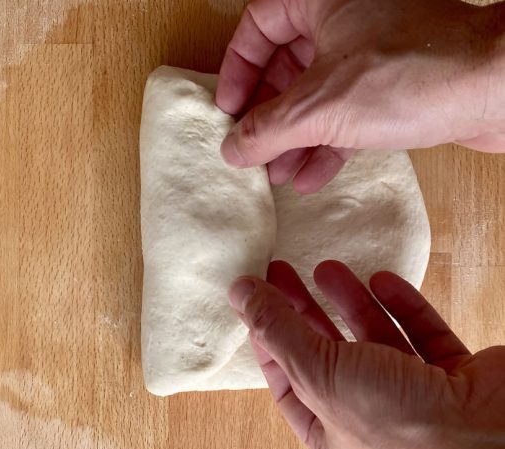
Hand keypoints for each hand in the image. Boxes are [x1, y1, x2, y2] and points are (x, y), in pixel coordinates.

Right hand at [216, 0, 504, 192]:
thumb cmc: (416, 73)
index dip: (238, 70)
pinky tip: (312, 175)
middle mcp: (344, 16)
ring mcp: (370, 50)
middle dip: (268, 115)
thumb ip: (266, 128)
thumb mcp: (320, 106)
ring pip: (316, 92)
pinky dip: (327, 142)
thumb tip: (233, 147)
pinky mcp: (393, 82)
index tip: (228, 109)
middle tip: (253, 149)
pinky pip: (346, 110)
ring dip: (294, 136)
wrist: (499, 90)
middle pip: (285, 66)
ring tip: (278, 173)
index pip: (258, 26)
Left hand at [228, 260, 504, 448]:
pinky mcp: (456, 379)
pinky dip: (403, 307)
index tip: (254, 299)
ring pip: (375, 341)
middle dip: (302, 311)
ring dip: (351, 303)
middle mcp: (373, 420)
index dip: (267, 339)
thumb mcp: (322, 374)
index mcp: (334, 435)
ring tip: (326, 266)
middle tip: (281, 270)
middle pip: (326, 355)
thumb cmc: (403, 429)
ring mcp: (418, 400)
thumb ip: (280, 331)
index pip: (287, 381)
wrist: (502, 442)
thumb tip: (239, 291)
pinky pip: (424, 337)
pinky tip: (383, 280)